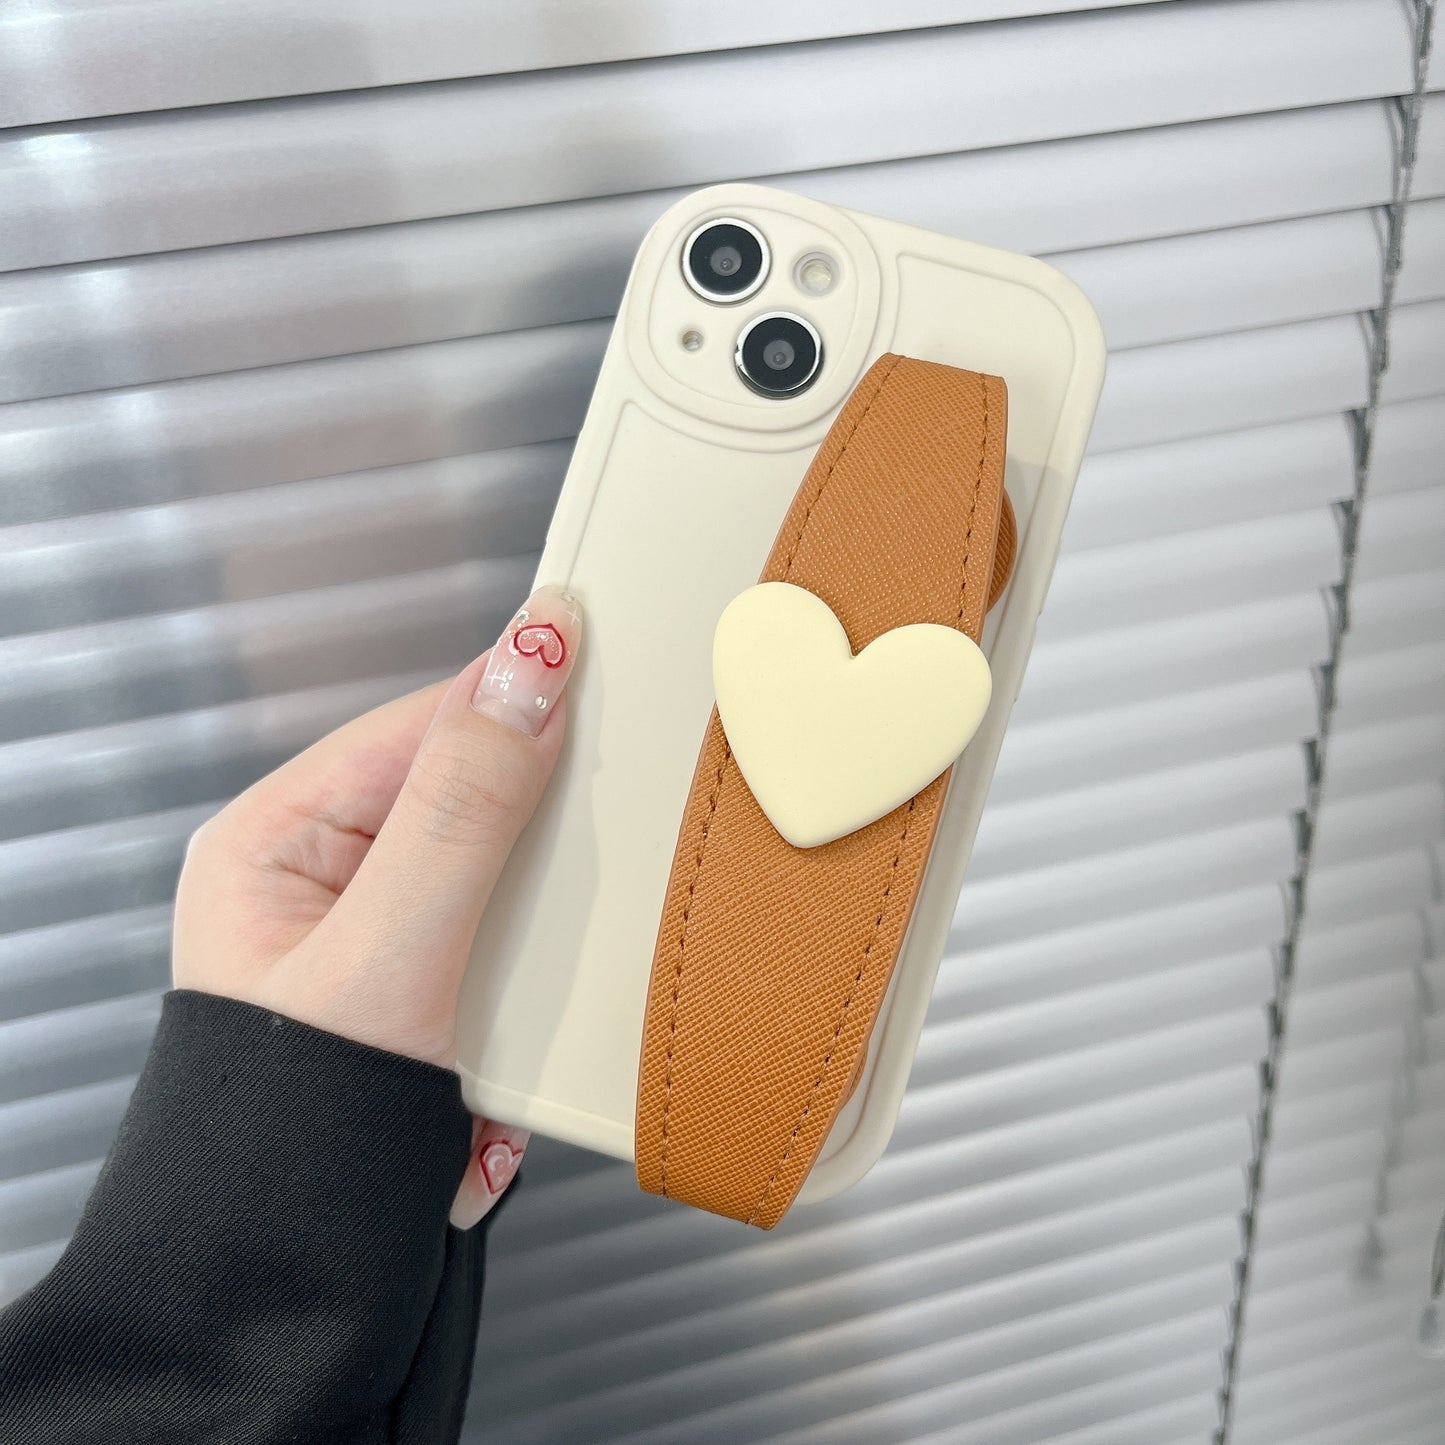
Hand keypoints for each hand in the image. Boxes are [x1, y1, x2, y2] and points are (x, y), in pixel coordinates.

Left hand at [172, 585, 582, 1226]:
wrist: (298, 1291)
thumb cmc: (293, 1132)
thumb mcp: (389, 951)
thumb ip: (464, 809)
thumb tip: (527, 669)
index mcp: (276, 840)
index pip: (419, 728)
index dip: (512, 695)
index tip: (599, 656)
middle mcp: (324, 879)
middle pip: (467, 790)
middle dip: (540, 809)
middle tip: (609, 806)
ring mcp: (382, 938)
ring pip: (500, 865)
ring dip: (548, 898)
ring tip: (561, 935)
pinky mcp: (431, 990)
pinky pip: (510, 933)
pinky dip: (546, 958)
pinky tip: (550, 984)